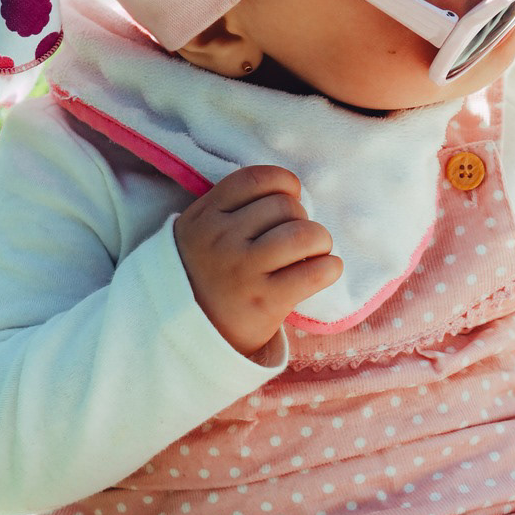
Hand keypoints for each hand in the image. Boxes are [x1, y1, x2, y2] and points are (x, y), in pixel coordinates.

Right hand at [174, 165, 341, 359]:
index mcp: (205, 216)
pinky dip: (330, 268)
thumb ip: (231, 207)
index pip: (257, 180)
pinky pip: (315, 272)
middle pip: (286, 206)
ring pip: (304, 234)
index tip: (291, 199)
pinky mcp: (265, 301)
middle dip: (302, 219)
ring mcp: (243, 270)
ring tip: (314, 254)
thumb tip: (290, 194)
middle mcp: (222, 239)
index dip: (285, 184)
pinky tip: (324, 272)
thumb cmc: (204, 277)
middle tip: (298, 241)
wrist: (184, 334)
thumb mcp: (198, 232)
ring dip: (320, 241)